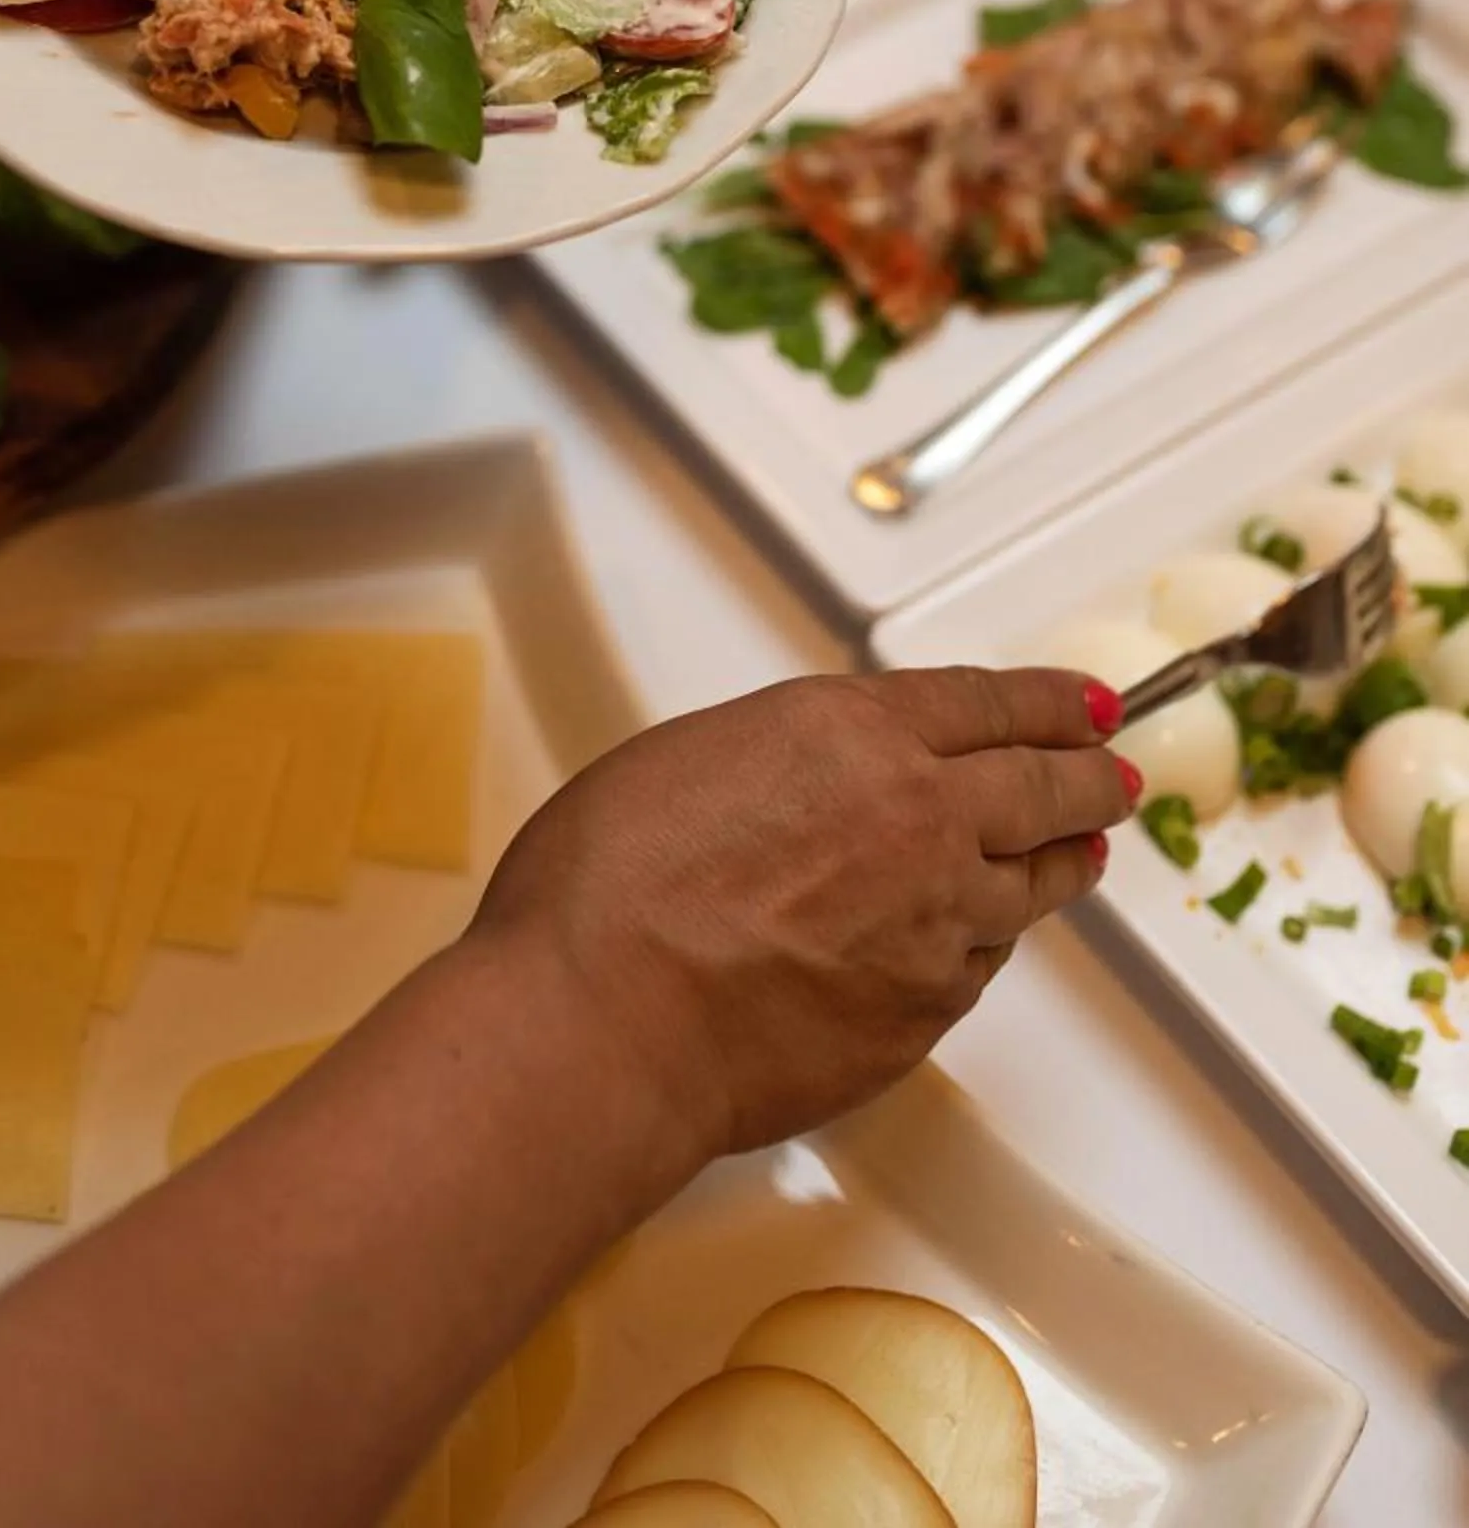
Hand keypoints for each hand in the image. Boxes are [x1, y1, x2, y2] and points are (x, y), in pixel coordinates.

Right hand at [474, 666, 1128, 1173]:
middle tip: (1113, 774)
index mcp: (855, 732)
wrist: (607, 1018)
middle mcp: (920, 817)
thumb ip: (787, 760)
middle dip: (1086, 778)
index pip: (986, 703)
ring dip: (1060, 863)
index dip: (1046, 702)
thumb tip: (817, 788)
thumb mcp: (696, 757)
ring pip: (1028, 885)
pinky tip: (982, 936)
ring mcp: (935, 922)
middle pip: (1039, 787)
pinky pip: (978, 963)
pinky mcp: (927, 1012)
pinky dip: (989, 939)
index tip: (1084, 703)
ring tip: (1080, 855)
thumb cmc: (610, 885)